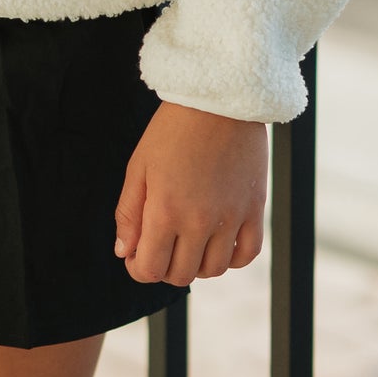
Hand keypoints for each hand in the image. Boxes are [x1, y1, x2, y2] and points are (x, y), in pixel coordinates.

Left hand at [115, 104, 266, 288]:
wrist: (219, 100)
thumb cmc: (173, 129)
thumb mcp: (139, 167)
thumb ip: (129, 213)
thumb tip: (123, 251)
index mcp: (165, 211)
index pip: (150, 269)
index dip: (137, 268)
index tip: (136, 255)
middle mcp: (199, 222)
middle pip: (181, 275)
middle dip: (163, 267)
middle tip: (160, 245)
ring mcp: (230, 218)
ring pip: (213, 270)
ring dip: (196, 264)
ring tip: (188, 242)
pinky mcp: (254, 209)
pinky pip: (247, 254)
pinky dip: (232, 258)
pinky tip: (219, 243)